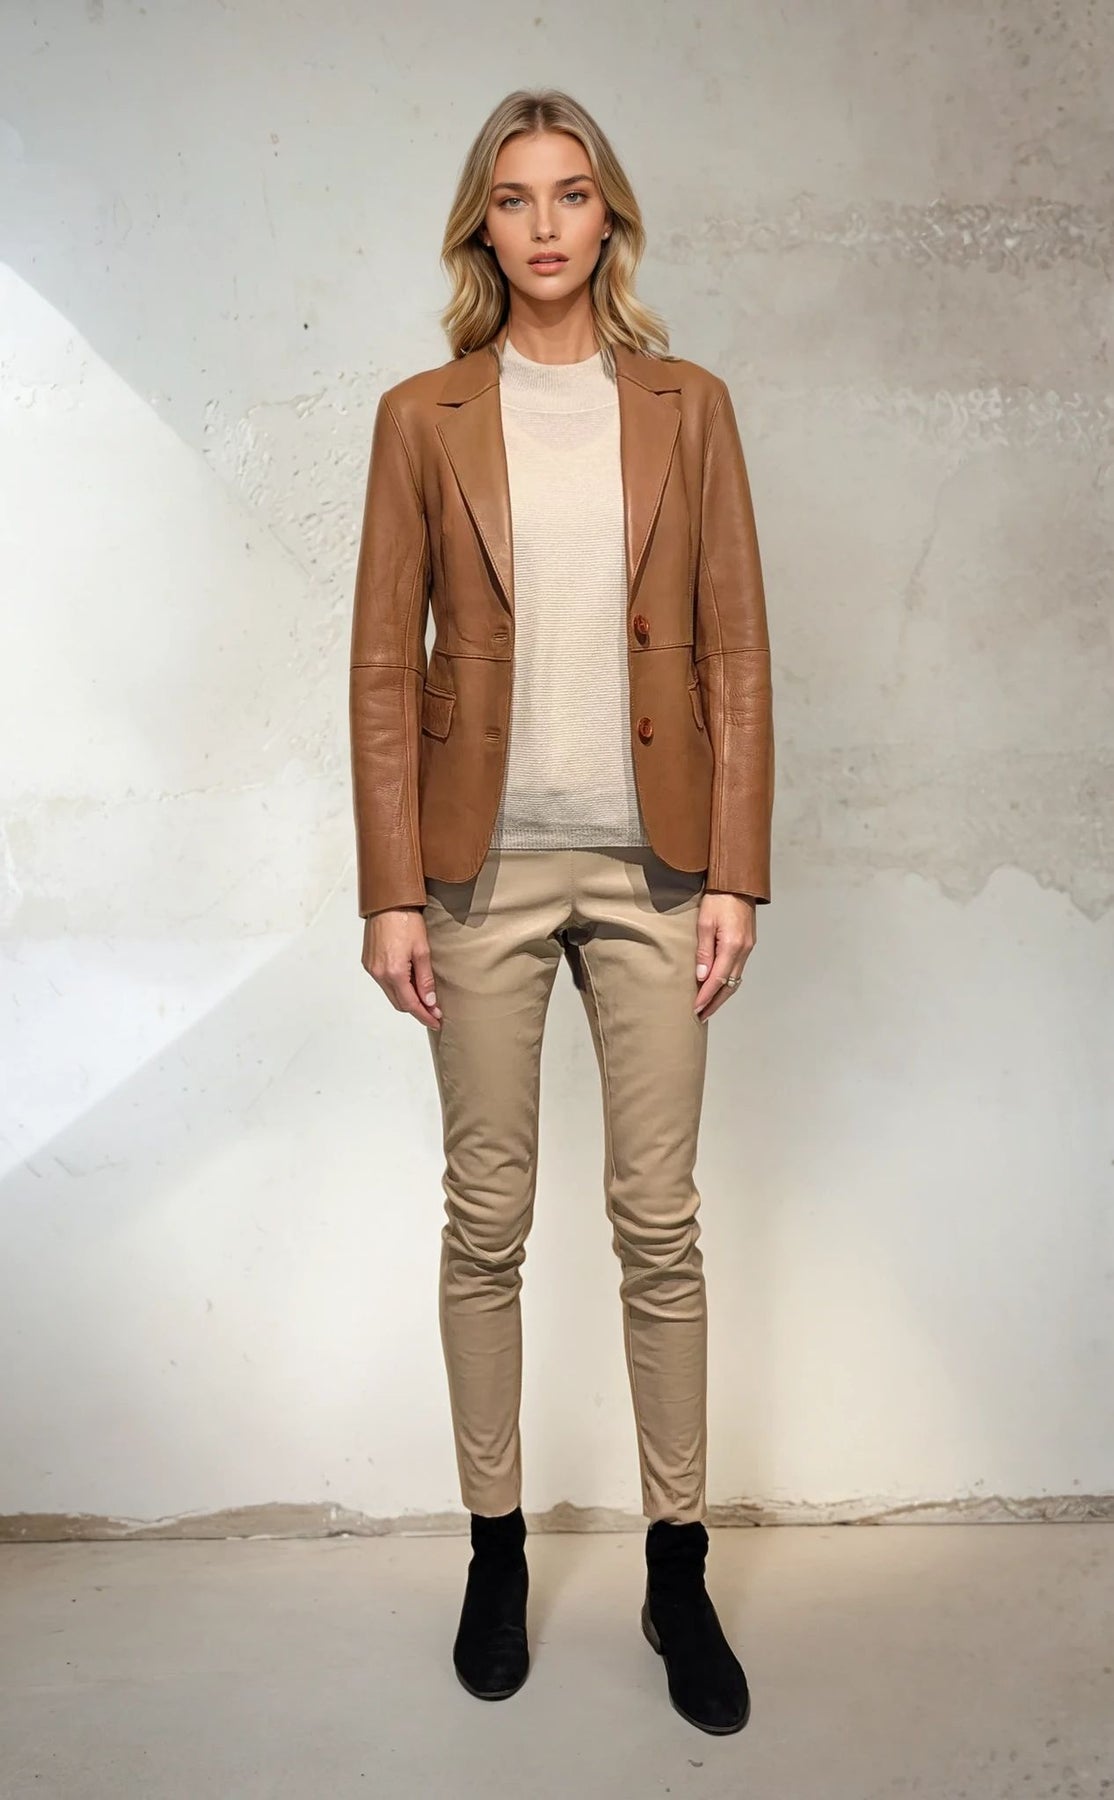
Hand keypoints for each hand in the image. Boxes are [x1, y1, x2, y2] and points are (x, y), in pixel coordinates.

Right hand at [362, 908, 441, 1028]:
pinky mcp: (368, 962)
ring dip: (407, 998)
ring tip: (424, 997)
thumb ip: (425, 979)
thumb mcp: (422, 950)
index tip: (436, 1021)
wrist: (386, 902)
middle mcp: (378, 974)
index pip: (411, 1004)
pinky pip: (383, 983)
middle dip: (417, 1009)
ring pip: (391, 994)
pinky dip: (397, 987)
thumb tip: (430, 1002)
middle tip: (434, 1010)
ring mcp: (371, 968)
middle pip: (399, 1003)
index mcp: (393, 972)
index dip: (425, 1015)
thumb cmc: (406, 920)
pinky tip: (409, 983)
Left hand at [693, 892, 756, 1020]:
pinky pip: (737, 969)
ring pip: (735, 979)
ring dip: (722, 994)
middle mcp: (744, 950)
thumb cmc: (718, 898)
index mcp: (733, 946)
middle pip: (729, 985)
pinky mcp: (747, 944)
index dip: (706, 997)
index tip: (695, 1009)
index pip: (718, 980)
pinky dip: (727, 982)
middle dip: (715, 1002)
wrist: (737, 882)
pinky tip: (718, 986)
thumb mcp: (704, 923)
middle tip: (701, 1015)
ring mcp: (748, 948)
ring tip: (708, 1006)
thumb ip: (704, 952)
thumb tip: (702, 977)